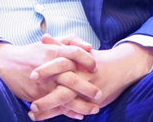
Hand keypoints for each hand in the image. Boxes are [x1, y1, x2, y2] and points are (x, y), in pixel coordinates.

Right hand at [0, 37, 100, 116]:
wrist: (6, 64)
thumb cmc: (30, 53)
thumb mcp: (48, 43)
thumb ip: (68, 41)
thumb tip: (88, 46)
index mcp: (52, 52)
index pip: (74, 53)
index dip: (87, 59)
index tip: (95, 66)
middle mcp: (49, 68)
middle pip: (72, 78)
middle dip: (88, 88)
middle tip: (100, 93)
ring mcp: (44, 84)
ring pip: (66, 96)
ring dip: (82, 105)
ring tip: (94, 109)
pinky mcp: (38, 96)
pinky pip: (56, 106)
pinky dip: (69, 112)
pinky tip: (79, 115)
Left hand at [31, 41, 152, 119]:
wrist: (120, 68)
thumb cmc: (93, 57)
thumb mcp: (77, 48)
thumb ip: (60, 45)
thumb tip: (44, 38)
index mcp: (76, 61)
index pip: (59, 63)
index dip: (45, 70)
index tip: (32, 76)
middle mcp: (81, 77)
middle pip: (63, 89)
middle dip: (47, 98)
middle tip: (31, 105)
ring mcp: (87, 91)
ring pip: (67, 103)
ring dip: (50, 110)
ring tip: (33, 114)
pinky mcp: (92, 102)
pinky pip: (76, 110)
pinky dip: (63, 114)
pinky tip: (48, 117)